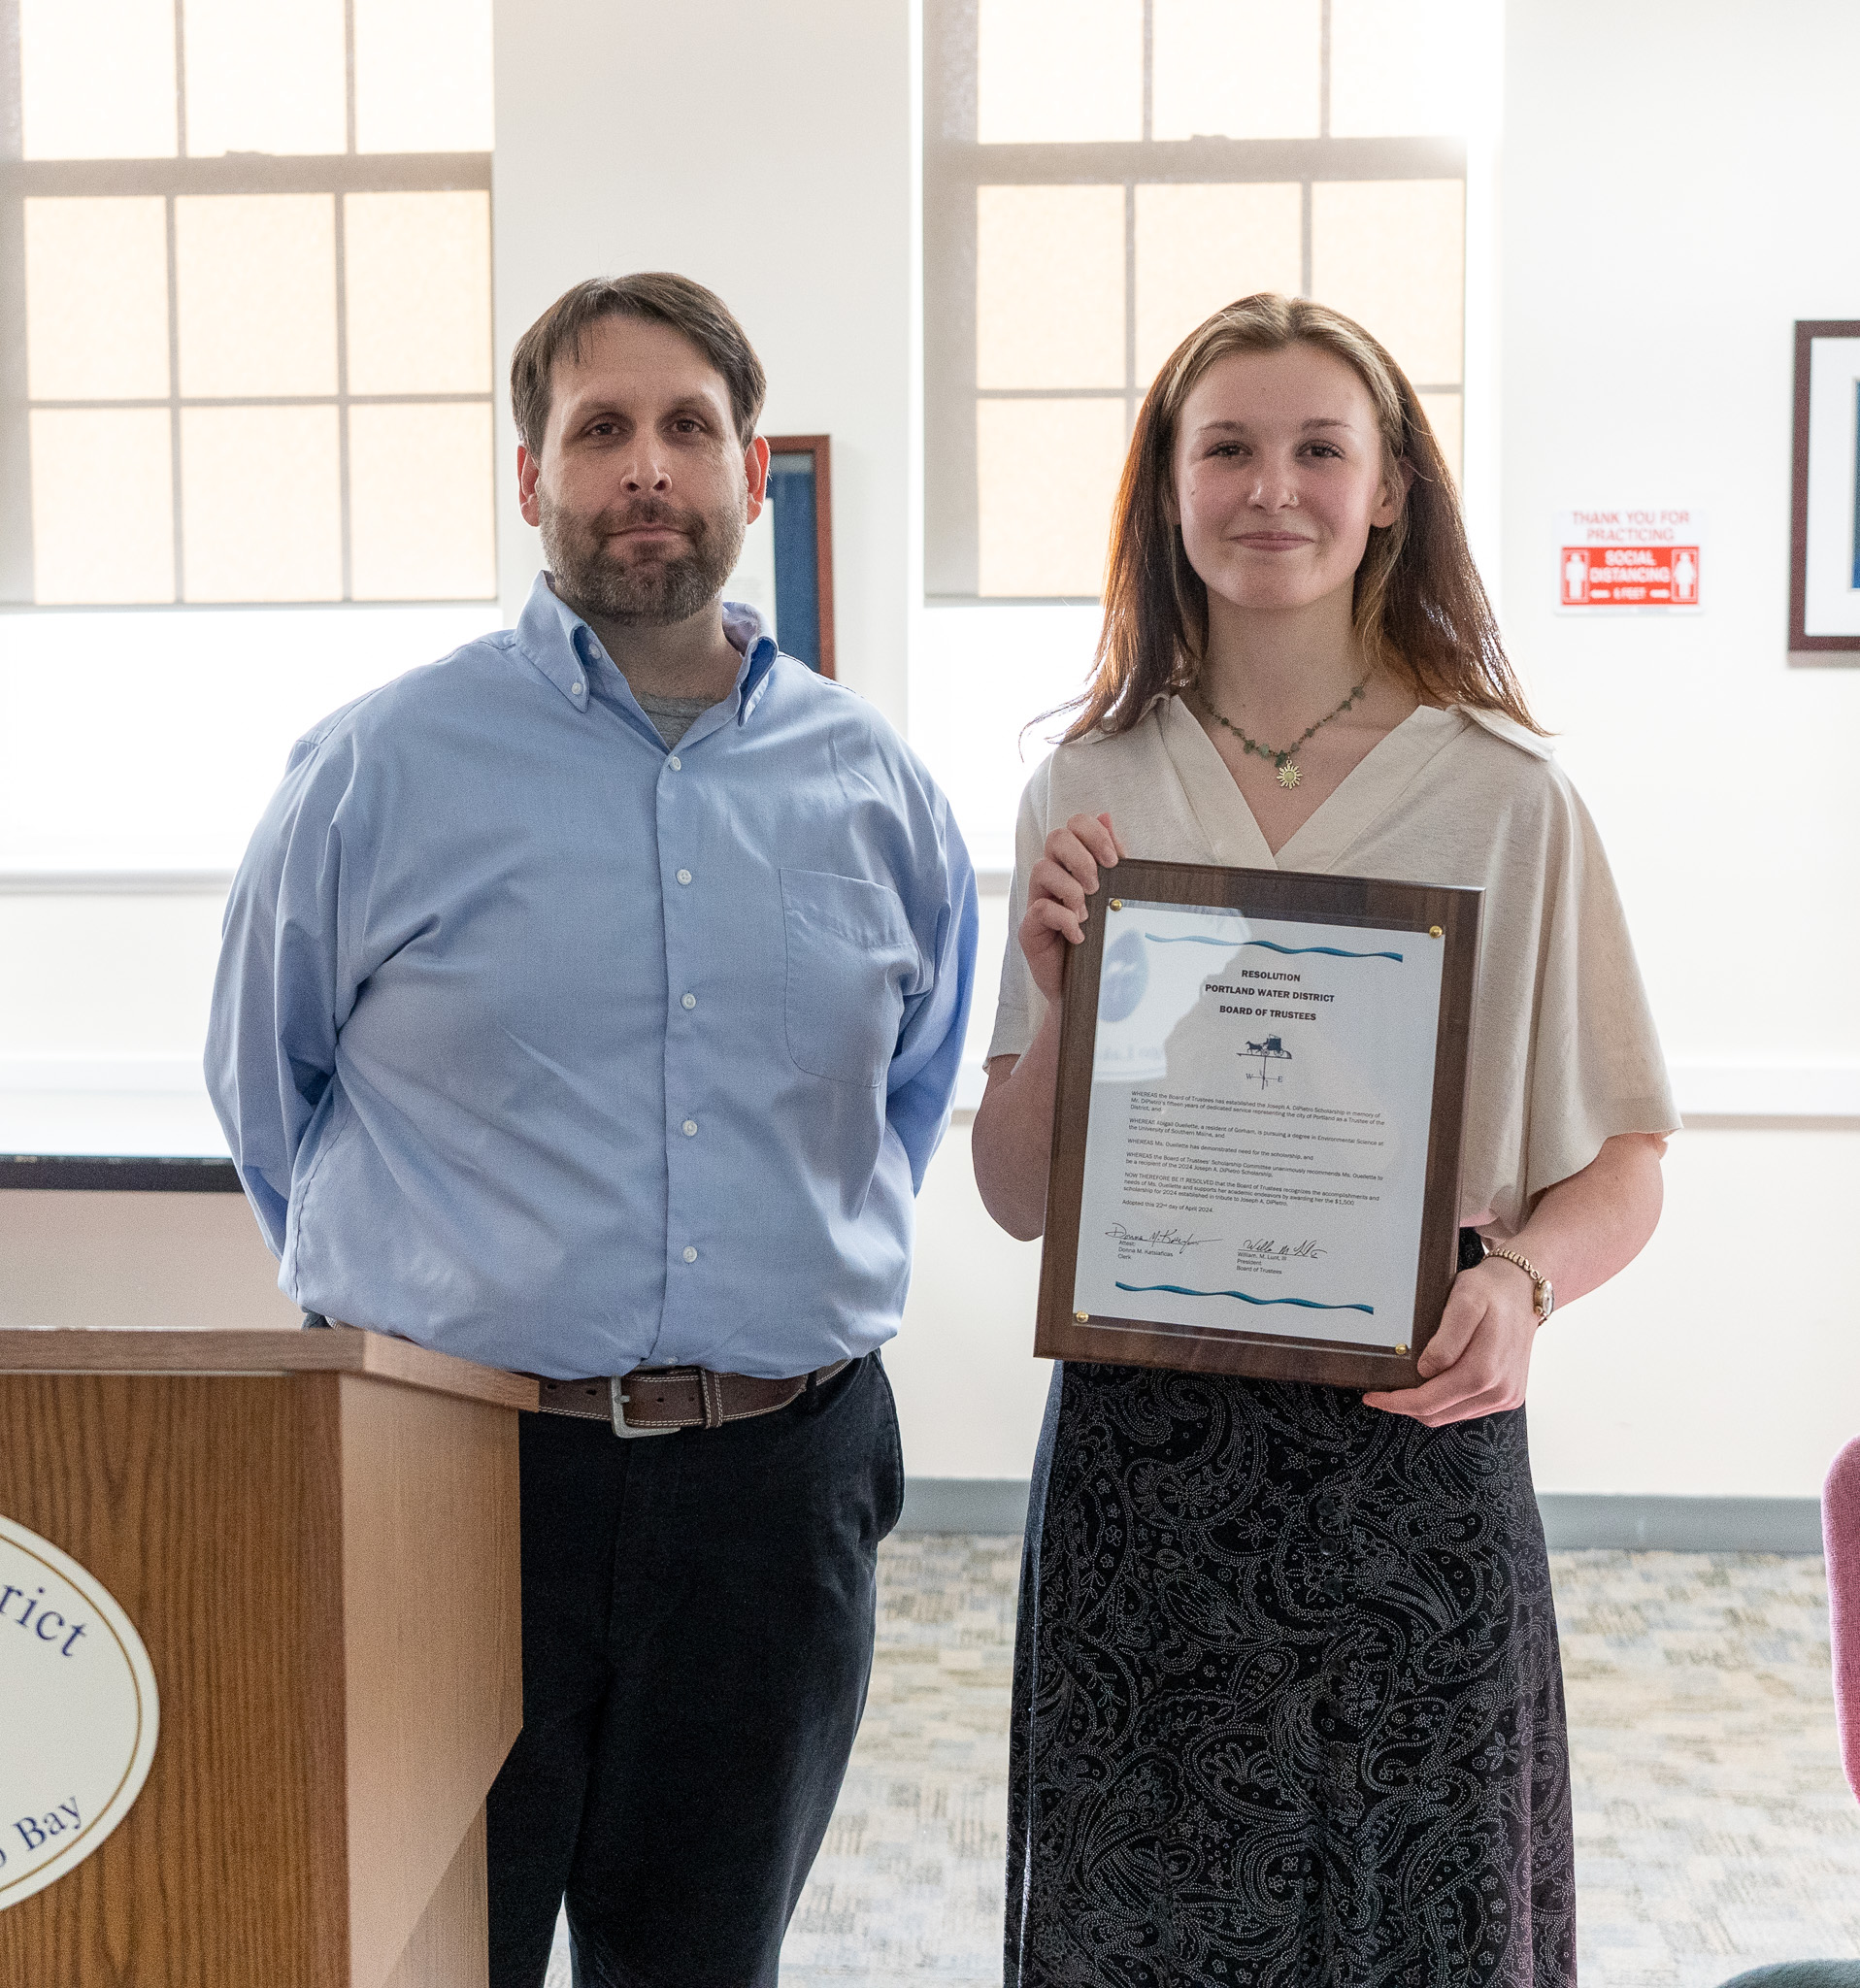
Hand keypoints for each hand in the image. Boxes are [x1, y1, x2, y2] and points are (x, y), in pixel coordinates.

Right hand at [1019, 812, 1125, 1004]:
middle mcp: (1053, 877)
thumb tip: (1106, 816)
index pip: (1074, 825)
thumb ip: (1112, 858)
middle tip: (1098, 887)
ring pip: (1041, 868)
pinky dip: (1064, 919)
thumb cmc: (1101, 939)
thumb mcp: (1114, 895)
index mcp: (1074, 864)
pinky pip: (1040, 908)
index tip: (1114, 860)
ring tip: (1087, 913)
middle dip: (1081, 858)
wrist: (1089, 987)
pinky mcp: (1029, 928)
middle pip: (1055, 837)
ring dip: (1071, 888)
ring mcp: (1038, 900)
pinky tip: (1079, 935)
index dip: (1093, 834)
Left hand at [1361, 1258, 1538, 1426]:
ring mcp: (1506, 1396)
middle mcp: (1499, 1391)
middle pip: (1438, 1415)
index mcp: (1484, 1371)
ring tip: (1406, 1387)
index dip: (1397, 1402)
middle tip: (1383, 1393)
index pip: (1430, 1402)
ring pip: (1452, 1416)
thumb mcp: (1464, 1302)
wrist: (1522, 1291)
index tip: (1374, 1396)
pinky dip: (1446, 1402)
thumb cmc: (1490, 1292)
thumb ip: (1446, 1340)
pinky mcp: (1509, 1396)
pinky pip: (1468, 1410)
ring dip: (1426, 1406)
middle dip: (1406, 1407)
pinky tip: (1434, 1384)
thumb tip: (1426, 1370)